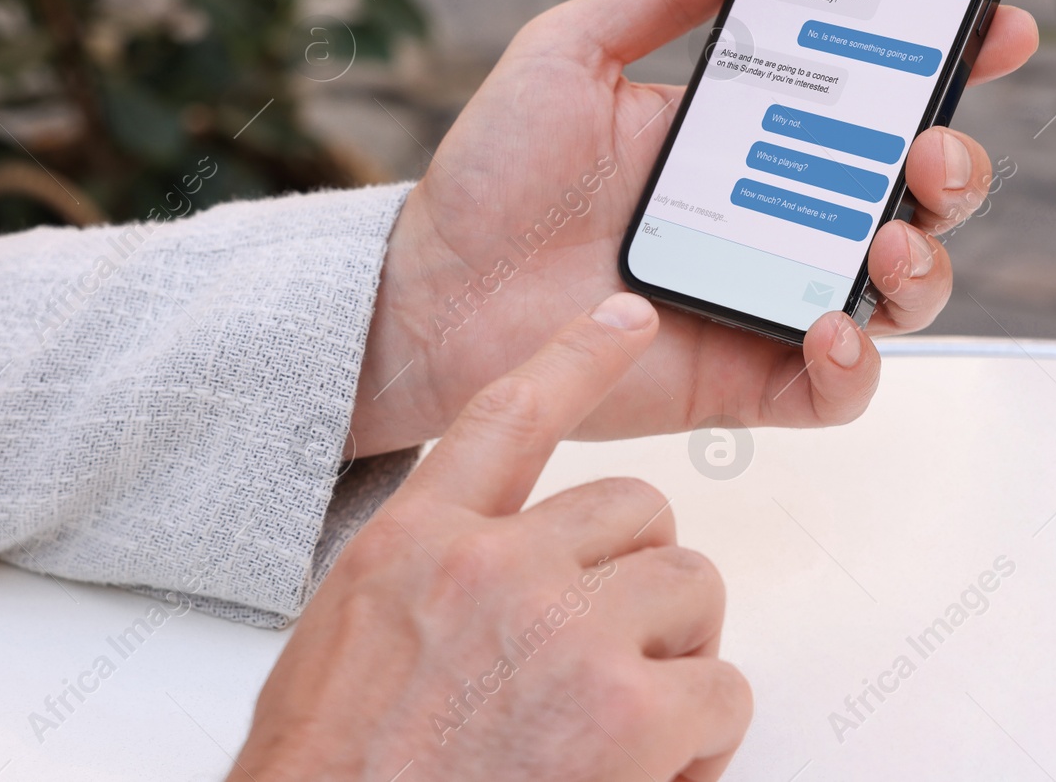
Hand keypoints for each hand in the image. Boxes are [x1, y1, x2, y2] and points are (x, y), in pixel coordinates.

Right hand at [237, 293, 749, 781]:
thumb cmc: (334, 777)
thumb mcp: (349, 647)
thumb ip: (430, 586)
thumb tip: (497, 581)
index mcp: (415, 545)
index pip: (508, 416)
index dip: (575, 357)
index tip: (622, 319)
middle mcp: (492, 567)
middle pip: (634, 508)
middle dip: (643, 576)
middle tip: (622, 648)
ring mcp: (564, 633)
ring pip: (689, 585)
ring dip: (678, 652)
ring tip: (634, 720)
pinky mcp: (625, 713)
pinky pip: (722, 689)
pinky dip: (704, 740)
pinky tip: (654, 776)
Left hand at [352, 0, 1038, 455]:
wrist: (430, 292)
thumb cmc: (492, 175)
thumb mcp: (572, 52)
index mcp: (749, 136)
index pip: (874, 99)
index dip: (948, 64)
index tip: (996, 25)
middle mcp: (774, 218)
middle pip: (911, 197)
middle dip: (955, 167)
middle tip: (933, 143)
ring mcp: (764, 300)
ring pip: (897, 294)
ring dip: (925, 263)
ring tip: (888, 233)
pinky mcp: (740, 380)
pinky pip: (835, 391)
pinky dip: (858, 366)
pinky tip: (831, 324)